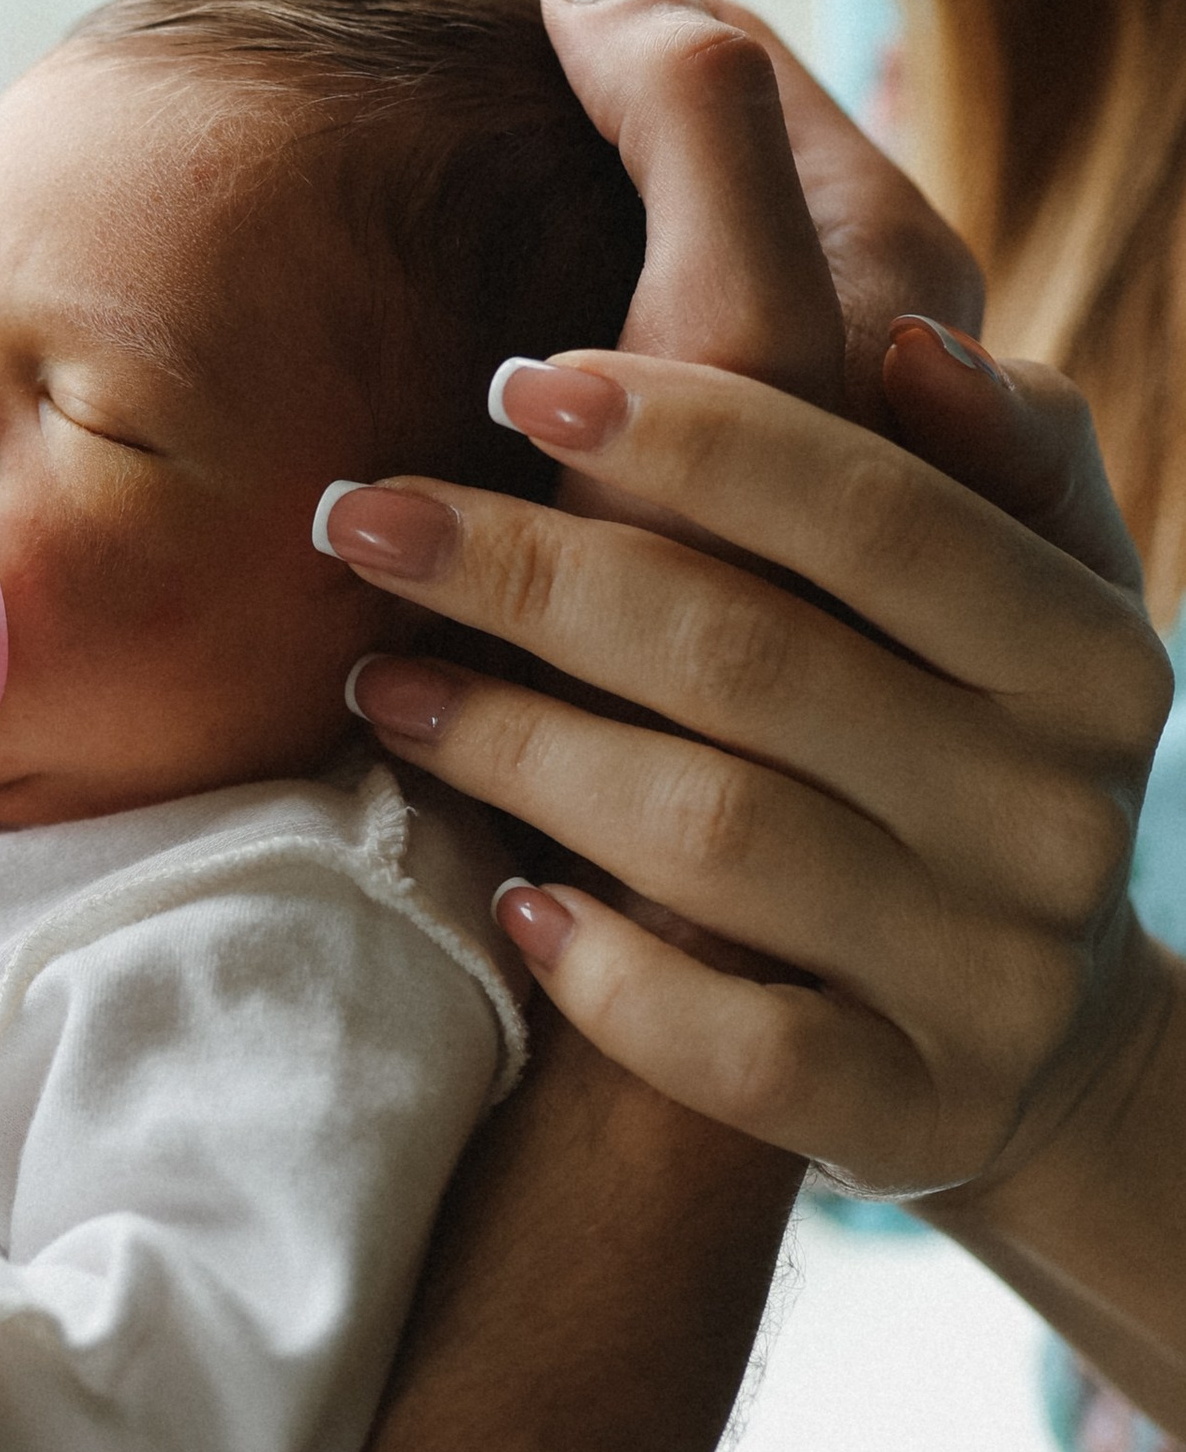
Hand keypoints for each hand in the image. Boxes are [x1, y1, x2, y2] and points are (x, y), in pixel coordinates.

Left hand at [323, 0, 1175, 1203]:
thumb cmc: (975, 749)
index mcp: (1090, 653)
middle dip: (531, 573)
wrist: (1041, 1045)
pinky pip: (733, 1046)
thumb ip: (986, 451)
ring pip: (714, 838)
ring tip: (387, 689)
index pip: (873, 514)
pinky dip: (608, 971)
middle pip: (749, 661)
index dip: (688, 435)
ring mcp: (987, 978)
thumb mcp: (1033, 591)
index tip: (514, 383)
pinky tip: (508, 905)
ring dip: (517, 749)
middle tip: (361, 520)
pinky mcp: (911, 1117)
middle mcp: (1055, 814)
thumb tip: (895, 334)